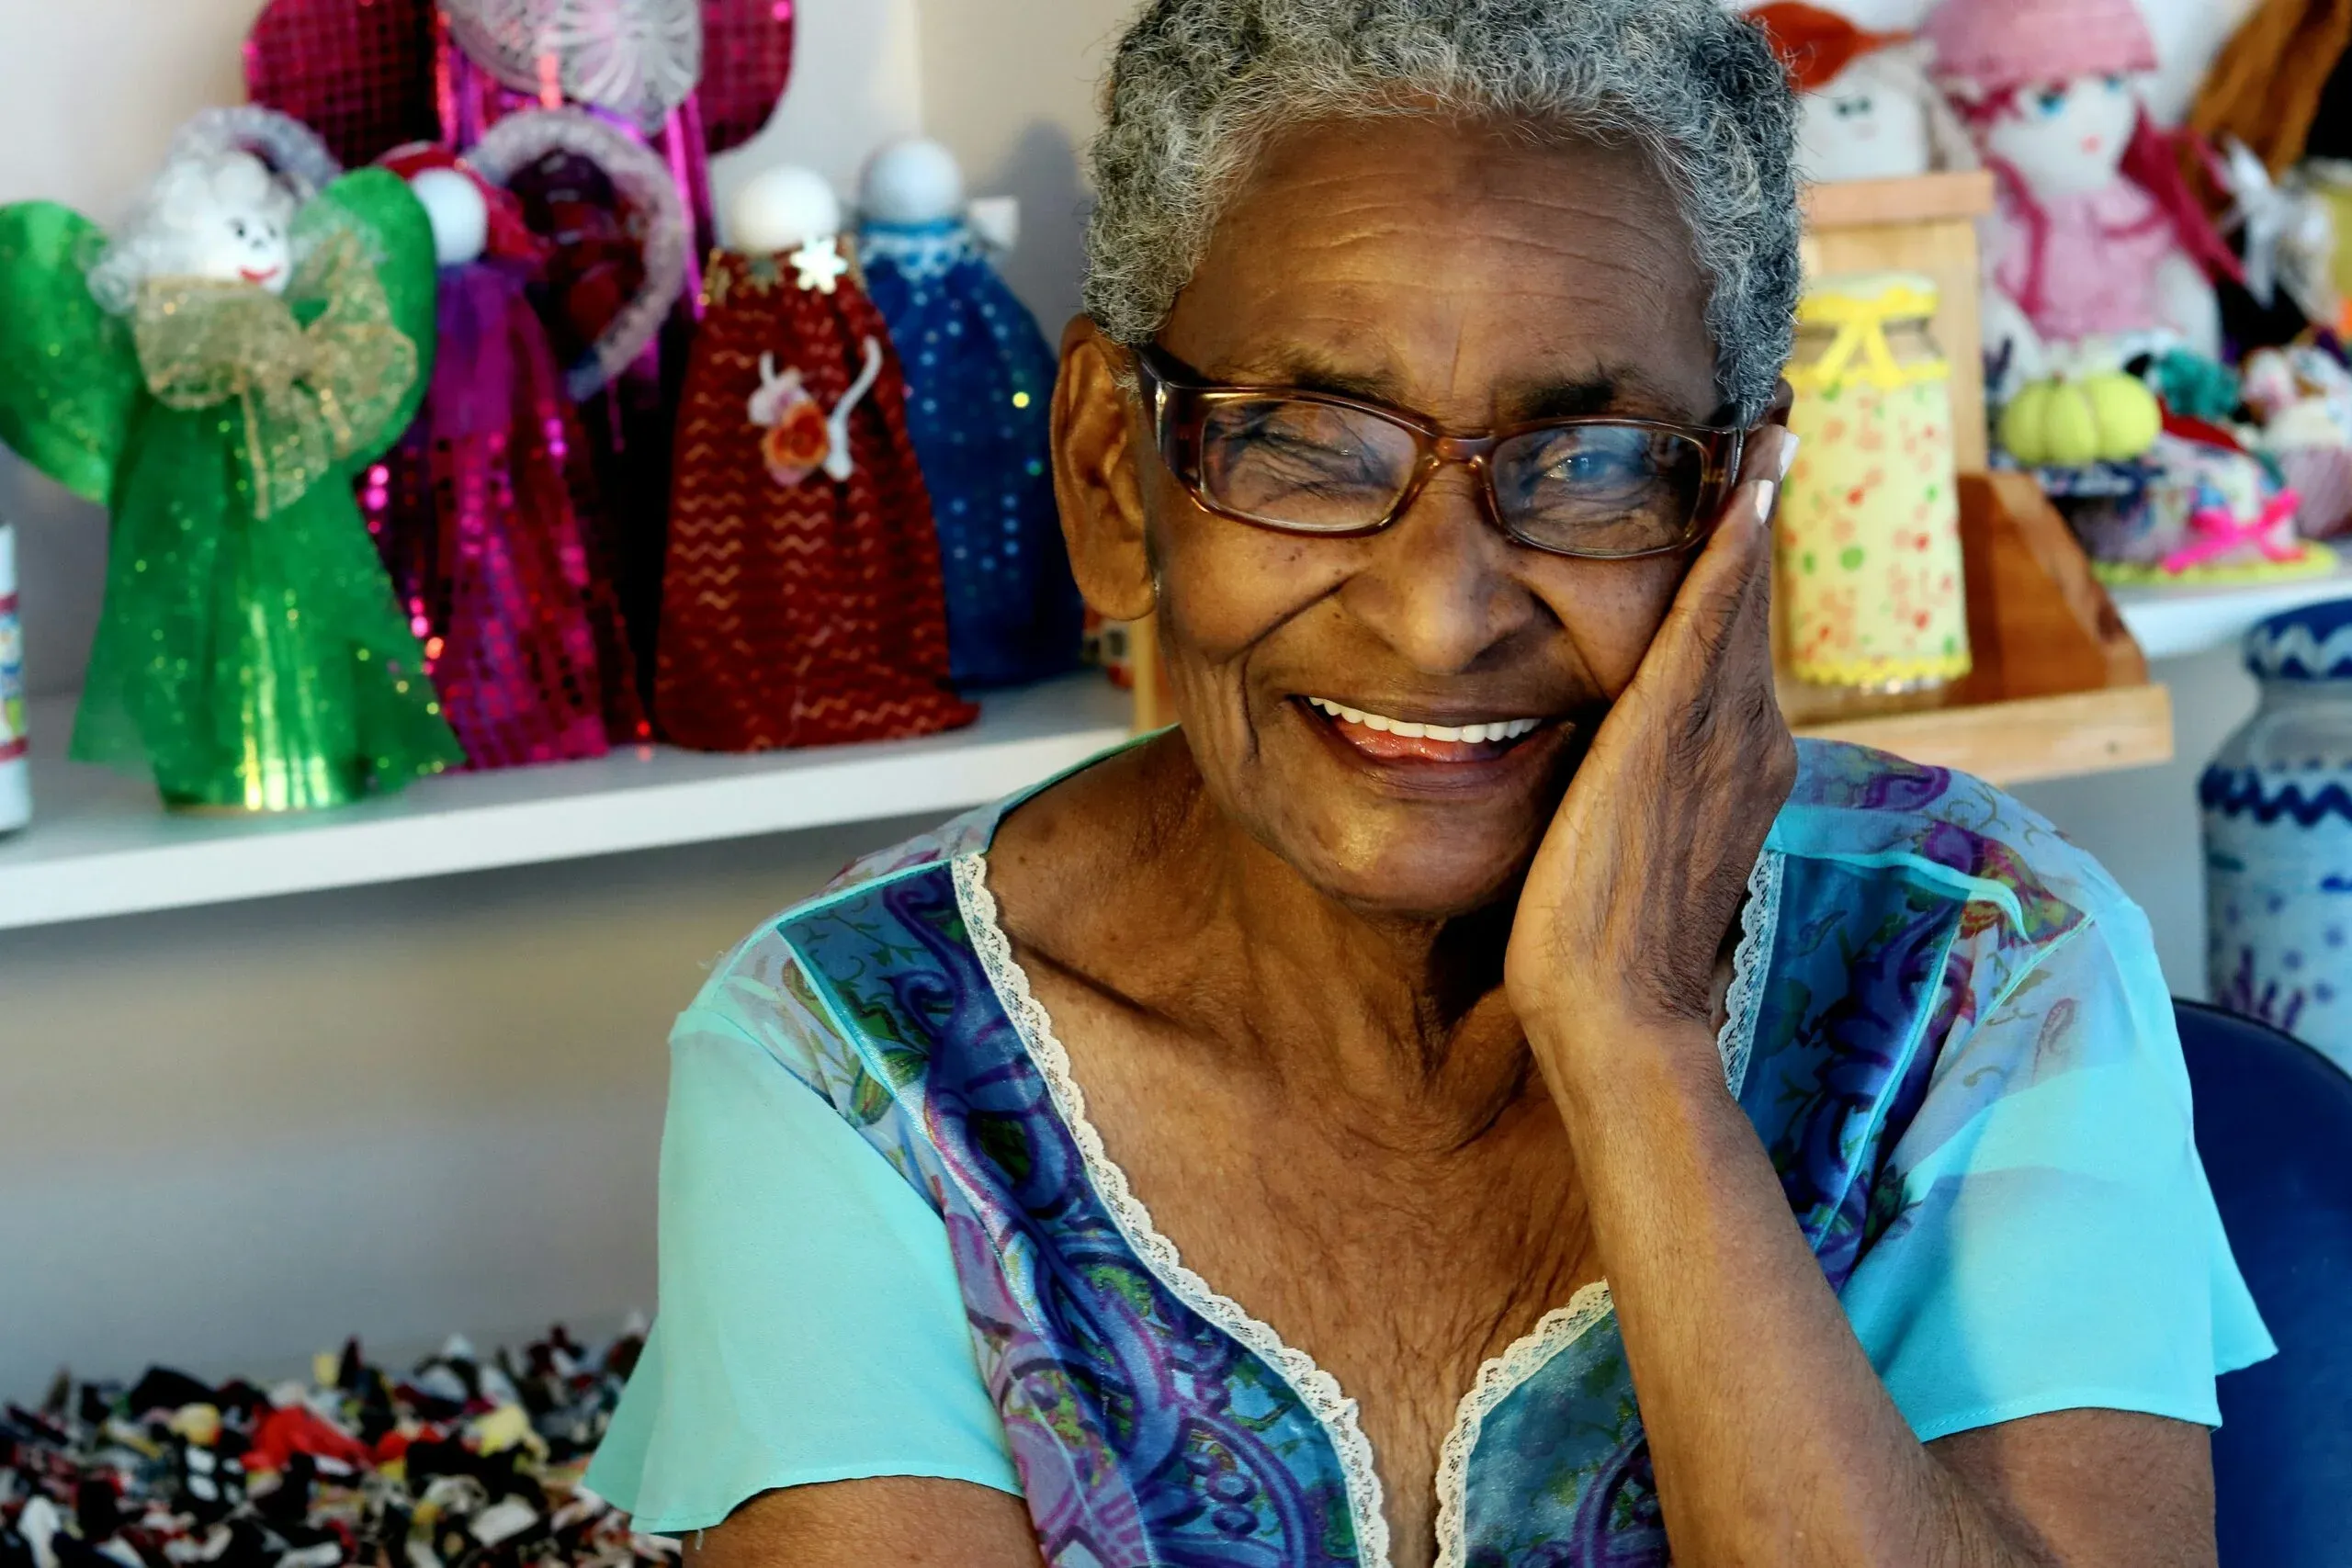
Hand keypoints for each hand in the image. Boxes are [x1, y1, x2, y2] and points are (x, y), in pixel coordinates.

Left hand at [1504, 426, 1798, 1072]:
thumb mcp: (1627, 843)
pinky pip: (1709, 621)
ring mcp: (1723, 735)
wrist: (1613, 1013)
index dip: (1745, 565)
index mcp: (1740, 765)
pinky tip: (1742, 483)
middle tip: (1772, 420)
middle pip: (1750, 606)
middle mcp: (1750, 739)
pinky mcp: (1674, 733)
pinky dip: (1727, 549)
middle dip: (1759, 511)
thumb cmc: (1599, 950)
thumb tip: (1602, 755)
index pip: (1740, 643)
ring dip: (1752, 506)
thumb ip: (1635, 786)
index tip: (1751, 493)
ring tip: (1767, 423)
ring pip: (1739, 599)